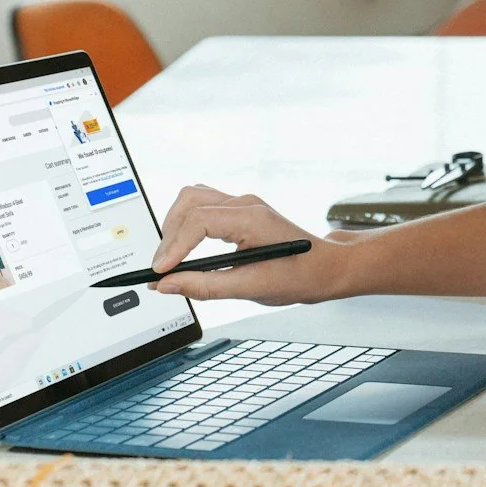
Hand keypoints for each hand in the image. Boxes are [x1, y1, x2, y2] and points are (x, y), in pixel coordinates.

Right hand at [145, 185, 355, 304]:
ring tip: (169, 259)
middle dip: (169, 235)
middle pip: (189, 202)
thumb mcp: (253, 288)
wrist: (325, 266)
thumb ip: (207, 286)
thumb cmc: (299, 275)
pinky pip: (202, 205)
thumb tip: (168, 285)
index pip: (199, 220)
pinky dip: (186, 224)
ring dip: (175, 226)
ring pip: (192, 198)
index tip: (159, 271)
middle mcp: (245, 204)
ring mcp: (242, 204)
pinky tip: (183, 247)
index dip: (174, 246)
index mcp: (252, 218)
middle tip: (161, 269)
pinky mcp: (238, 210)